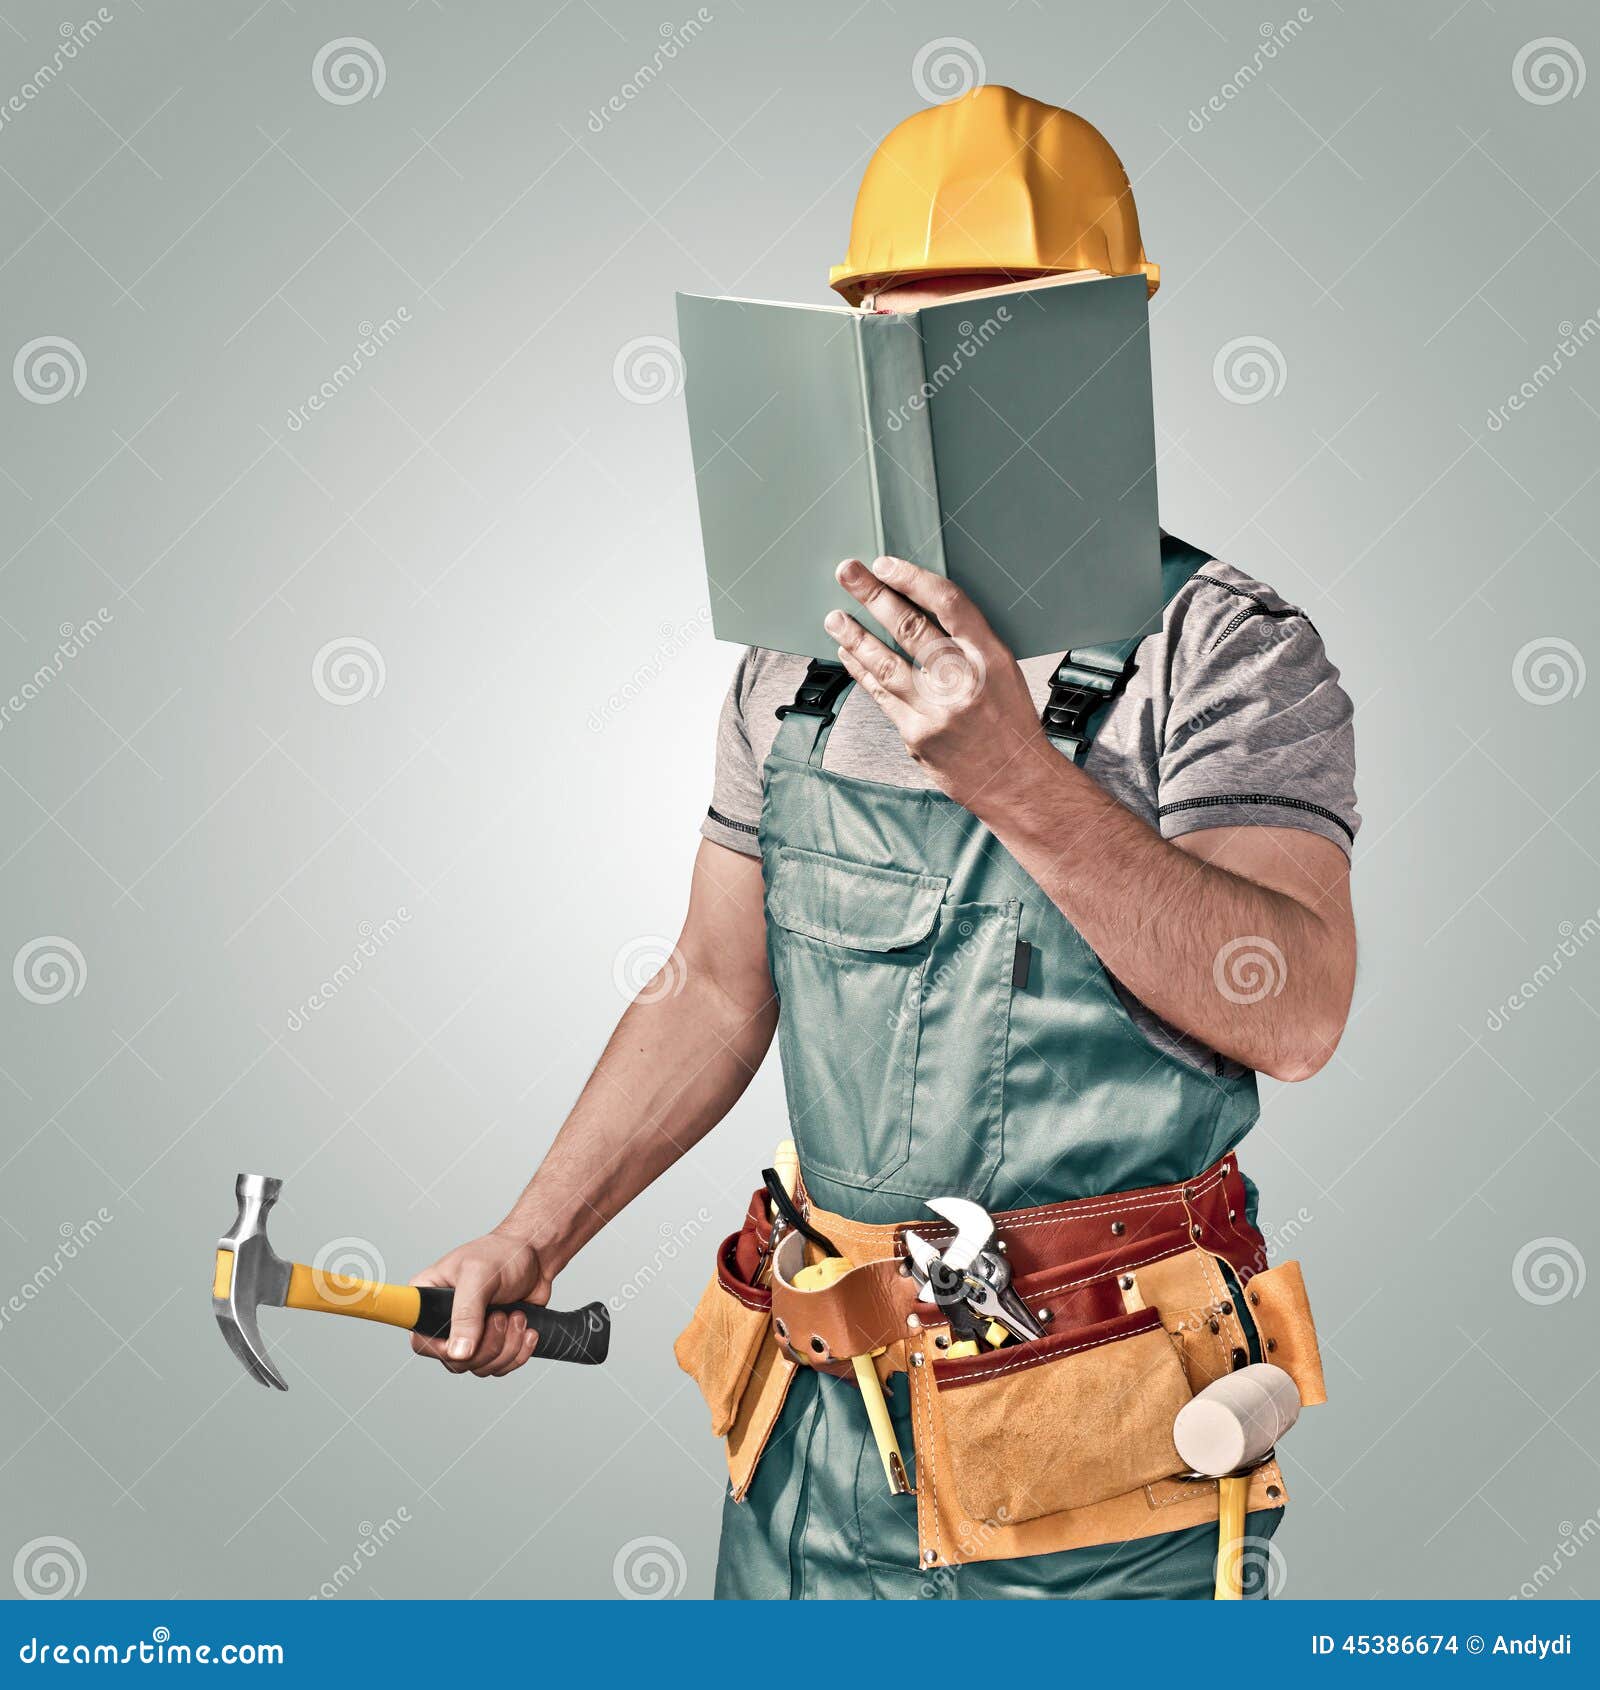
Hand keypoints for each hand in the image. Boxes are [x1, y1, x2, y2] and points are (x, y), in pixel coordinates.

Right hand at [409, 1230, 551, 1377]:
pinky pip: (500, 1367)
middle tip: (502, 1316)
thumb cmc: (502, 1254)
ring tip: (518, 1317)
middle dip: (487, 1345)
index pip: (421, 1341)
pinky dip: (519, 1353)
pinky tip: (528, 1330)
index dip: (443, 1349)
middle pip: (455, 1362)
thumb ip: (466, 1313)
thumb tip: (458, 1353)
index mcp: (428, 1299)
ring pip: (481, 1367)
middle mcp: (445, 1321)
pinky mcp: (492, 1342)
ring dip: (507, 1347)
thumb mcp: (479, 1276)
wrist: (535, 1256)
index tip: (468, 1340)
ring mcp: (469, 1334)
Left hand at [825, 556, 1048, 814]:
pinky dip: (862, 673)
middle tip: (848, 573)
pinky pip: (882, 697)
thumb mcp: (1003, 671)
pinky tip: (850, 656)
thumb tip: (921, 606)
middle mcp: (963, 681)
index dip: (912, 579)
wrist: (1016, 783)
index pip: (948, 604)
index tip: (886, 565)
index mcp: (991, 657)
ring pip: (885, 663)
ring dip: (855, 636)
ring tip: (835, 617)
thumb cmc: (1011, 724)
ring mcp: (936, 711)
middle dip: (873, 595)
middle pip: (910, 627)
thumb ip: (968, 643)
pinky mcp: (916, 736)